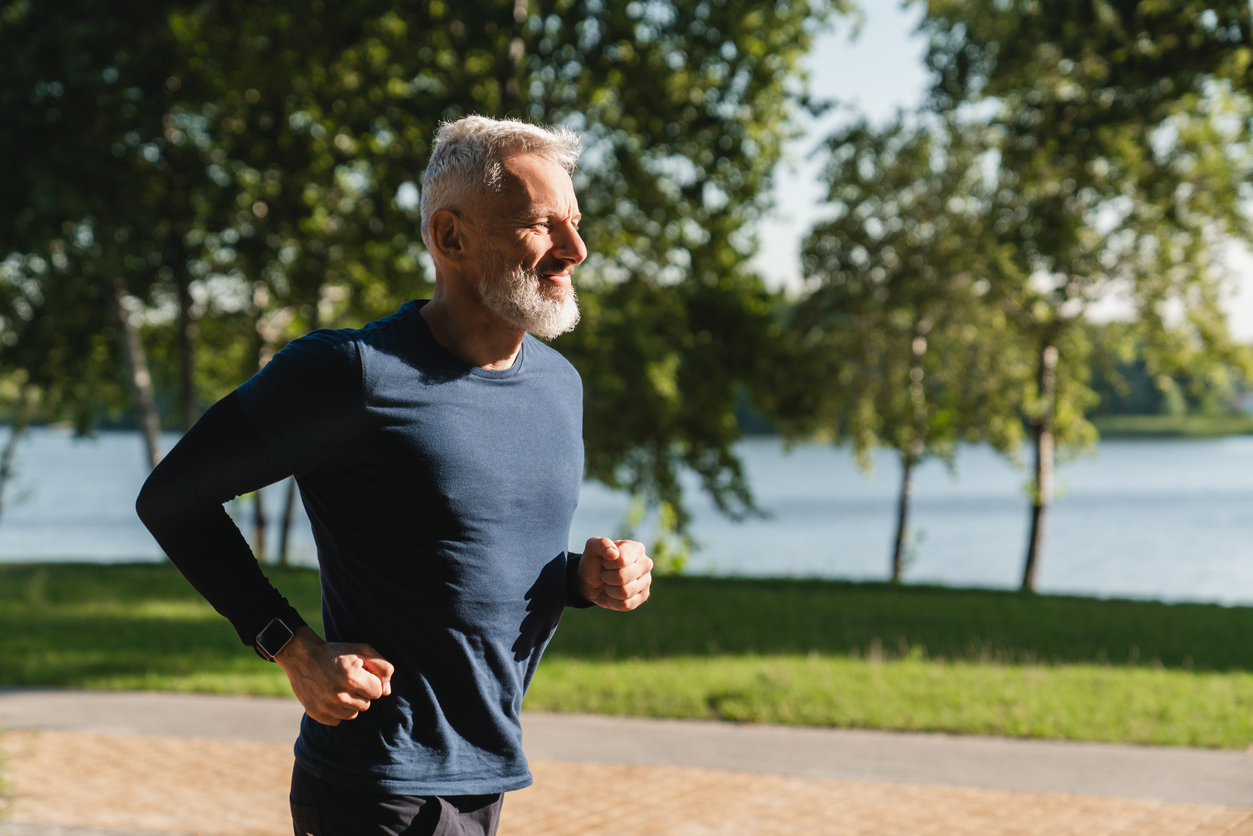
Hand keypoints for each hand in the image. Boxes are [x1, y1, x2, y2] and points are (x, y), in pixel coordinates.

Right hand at [274, 626, 394, 725]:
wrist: (302, 656)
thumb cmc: (337, 653)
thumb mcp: (363, 650)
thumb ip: (382, 668)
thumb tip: (387, 692)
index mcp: (352, 678)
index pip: (378, 692)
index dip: (371, 682)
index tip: (361, 674)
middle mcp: (339, 695)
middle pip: (366, 705)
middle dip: (361, 693)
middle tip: (348, 680)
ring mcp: (326, 706)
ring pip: (353, 715)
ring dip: (350, 703)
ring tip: (339, 688)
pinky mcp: (316, 713)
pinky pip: (337, 721)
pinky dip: (336, 711)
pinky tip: (330, 696)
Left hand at [577, 537, 652, 610]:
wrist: (591, 581)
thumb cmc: (595, 561)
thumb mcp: (592, 547)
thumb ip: (602, 544)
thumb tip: (613, 554)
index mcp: (636, 548)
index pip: (622, 560)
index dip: (608, 564)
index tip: (605, 562)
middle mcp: (646, 563)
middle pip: (622, 578)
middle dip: (607, 577)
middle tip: (606, 574)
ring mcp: (646, 581)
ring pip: (624, 592)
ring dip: (610, 590)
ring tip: (610, 583)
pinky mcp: (643, 597)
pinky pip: (626, 604)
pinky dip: (613, 601)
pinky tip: (613, 594)